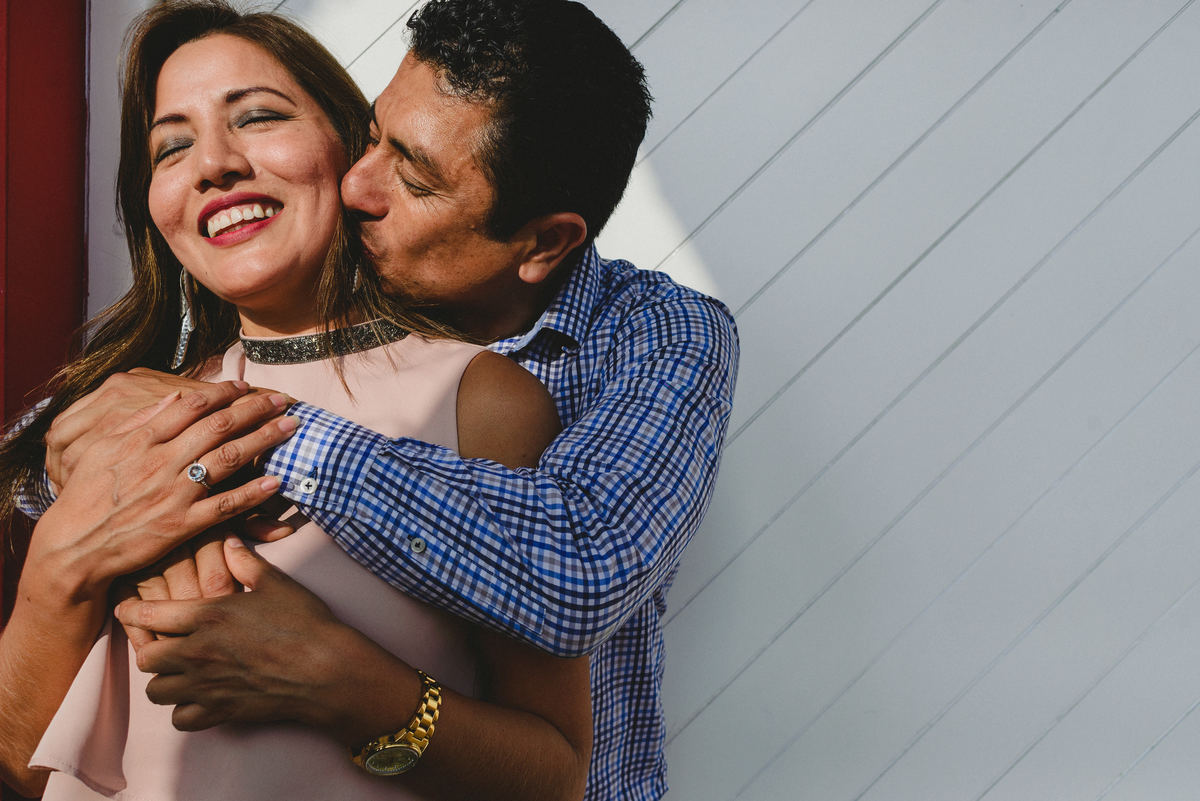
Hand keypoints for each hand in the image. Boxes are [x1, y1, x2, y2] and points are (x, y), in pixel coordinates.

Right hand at [29, 384, 295, 596]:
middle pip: (219, 426)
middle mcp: (161, 462)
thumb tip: (175, 397)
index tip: (246, 386)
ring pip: (229, 458)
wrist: (73, 548)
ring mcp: (174, 494)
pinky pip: (226, 506)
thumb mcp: (101, 450)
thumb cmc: (85, 497)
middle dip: (256, 409)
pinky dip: (254, 492)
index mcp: (141, 440)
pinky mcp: (182, 525)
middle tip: (282, 399)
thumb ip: (139, 422)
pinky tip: (277, 481)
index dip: (224, 393)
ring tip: (291, 427)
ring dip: (265, 439)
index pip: (192, 406)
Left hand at [114, 536, 348, 732]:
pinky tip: (199, 697)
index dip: (132, 611)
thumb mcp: (276, 583)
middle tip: (164, 643)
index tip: (128, 608)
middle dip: (149, 650)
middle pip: (145, 658)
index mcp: (208, 616)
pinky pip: (180, 719)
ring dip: (164, 681)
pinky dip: (184, 710)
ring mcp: (207, 686)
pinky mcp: (221, 712)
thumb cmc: (303, 622)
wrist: (326, 668)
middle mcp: (198, 653)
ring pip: (156, 691)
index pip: (148, 615)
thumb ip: (244, 562)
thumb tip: (227, 542)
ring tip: (180, 671)